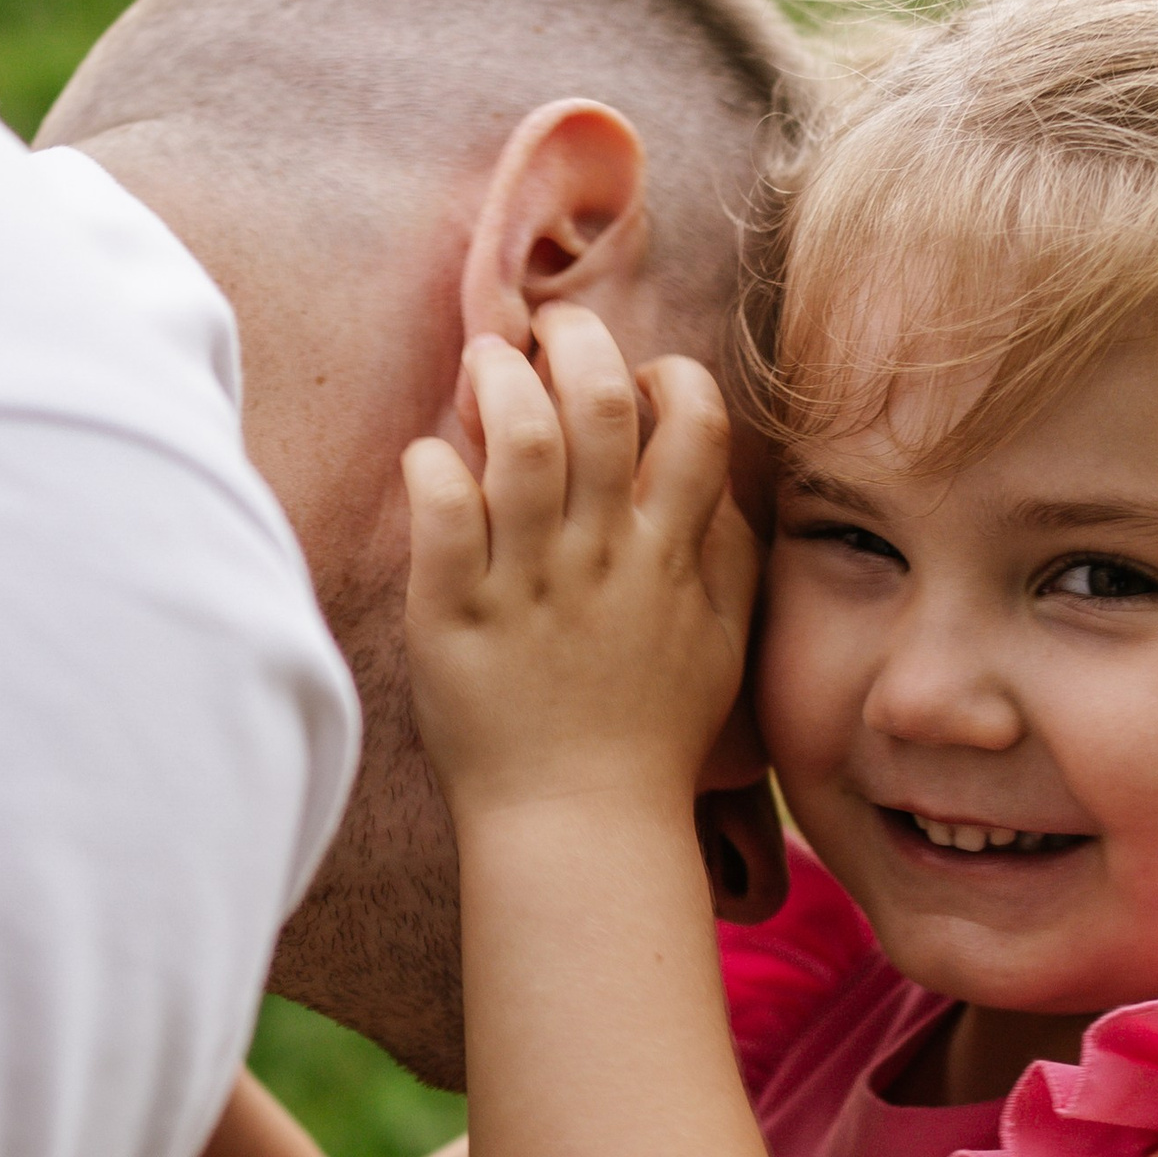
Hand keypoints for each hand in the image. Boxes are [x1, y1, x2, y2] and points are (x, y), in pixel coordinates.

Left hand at [403, 306, 756, 824]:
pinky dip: (431, 463)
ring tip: (482, 367)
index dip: (669, 375)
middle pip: (597, 404)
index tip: (639, 378)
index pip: (694, 423)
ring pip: (518, 441)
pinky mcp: (453, 614)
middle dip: (572, 340)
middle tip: (543, 330)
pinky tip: (431, 458)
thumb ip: (726, 552)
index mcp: (671, 557)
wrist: (580, 826)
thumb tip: (715, 473)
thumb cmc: (652, 735)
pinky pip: (440, 510)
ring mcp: (527, 584)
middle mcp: (603, 558)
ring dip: (497, 382)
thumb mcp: (722, 641)